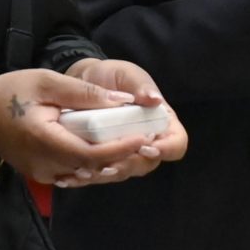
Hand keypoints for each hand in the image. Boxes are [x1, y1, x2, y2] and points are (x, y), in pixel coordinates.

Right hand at [0, 67, 163, 188]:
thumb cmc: (10, 92)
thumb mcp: (45, 81)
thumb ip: (83, 92)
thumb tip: (123, 100)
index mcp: (45, 141)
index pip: (91, 154)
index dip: (120, 149)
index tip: (144, 136)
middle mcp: (46, 165)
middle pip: (93, 167)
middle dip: (123, 156)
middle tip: (148, 139)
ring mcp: (44, 174)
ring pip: (87, 173)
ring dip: (112, 161)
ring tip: (135, 141)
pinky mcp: (43, 174)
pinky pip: (76, 172)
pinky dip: (95, 162)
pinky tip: (110, 148)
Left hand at [65, 58, 187, 173]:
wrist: (84, 81)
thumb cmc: (112, 76)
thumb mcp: (127, 74)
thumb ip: (141, 86)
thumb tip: (155, 99)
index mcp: (161, 122)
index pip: (176, 143)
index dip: (166, 149)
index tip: (146, 145)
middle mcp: (147, 142)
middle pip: (148, 163)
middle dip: (129, 165)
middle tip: (111, 163)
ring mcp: (125, 153)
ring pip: (123, 172)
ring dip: (107, 174)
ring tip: (88, 170)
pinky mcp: (105, 159)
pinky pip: (100, 174)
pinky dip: (88, 176)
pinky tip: (73, 175)